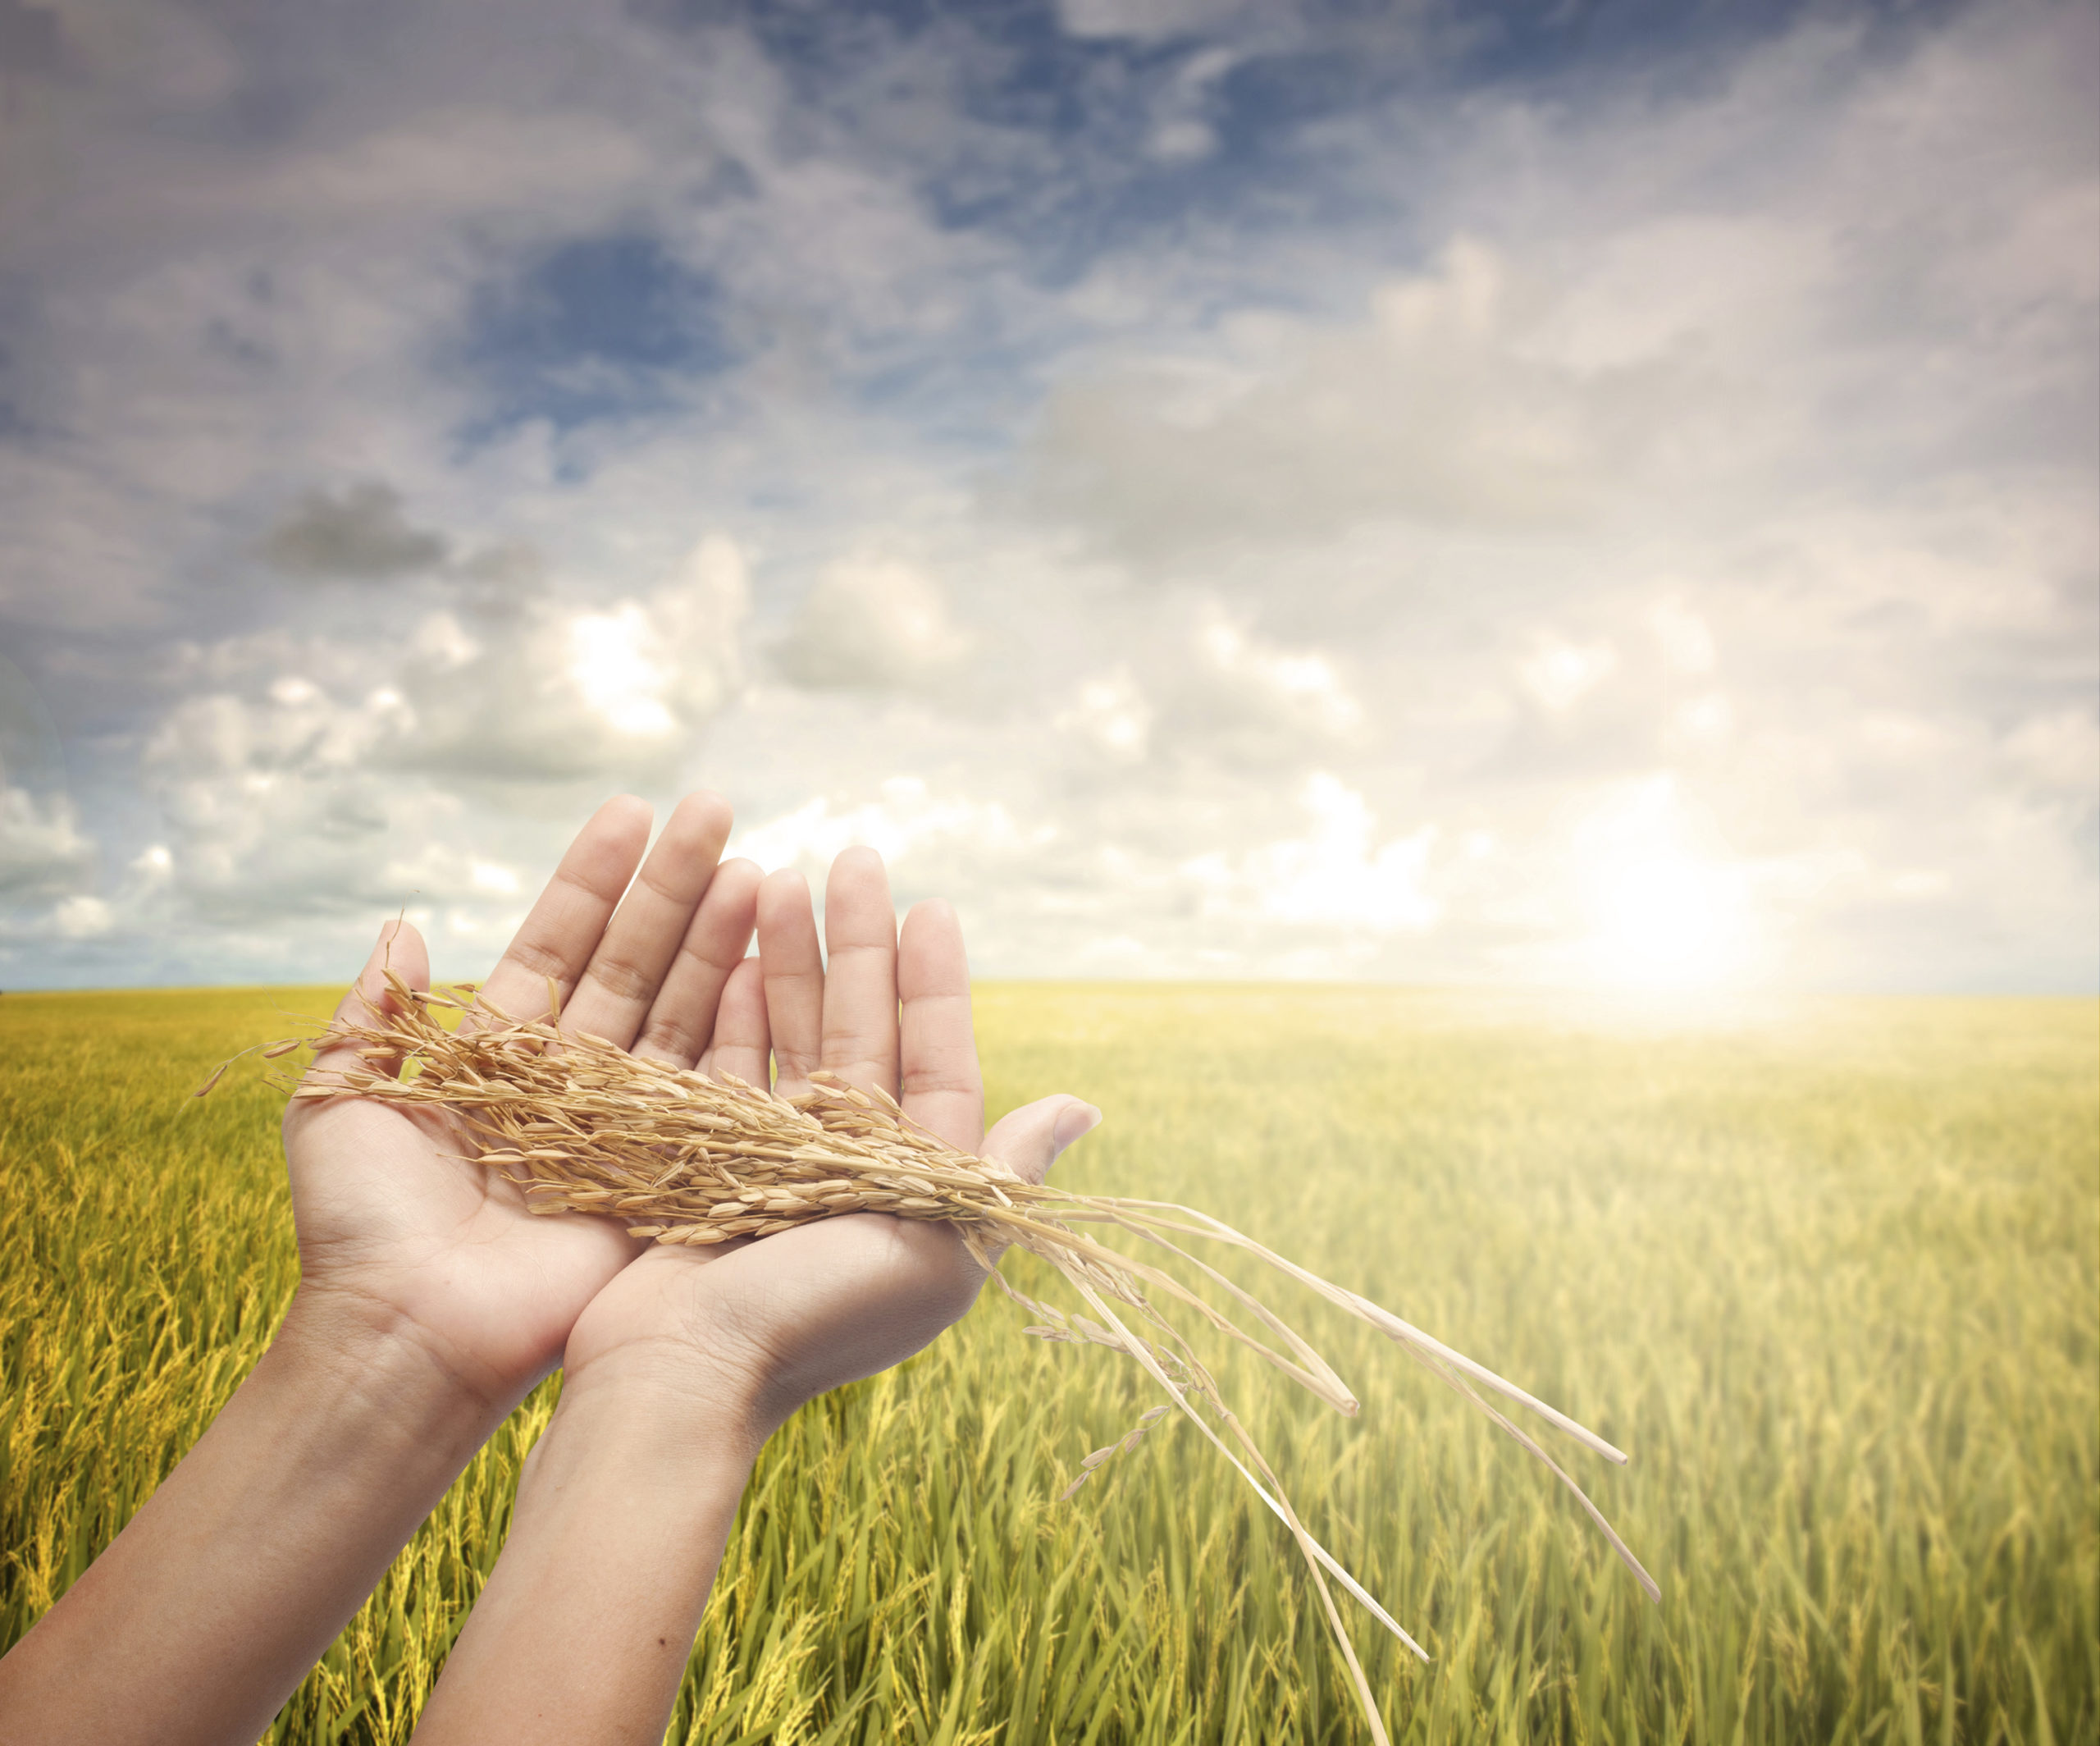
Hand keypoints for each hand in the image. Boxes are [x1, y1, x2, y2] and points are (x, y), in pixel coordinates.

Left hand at [283, 791, 762, 1413]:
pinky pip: (708, 1082)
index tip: (632, 811)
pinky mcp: (665, 1170)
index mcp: (500, 1058)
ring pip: (679, 1009)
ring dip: (716, 936)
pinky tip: (765, 957)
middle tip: (716, 810)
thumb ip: (373, 1014)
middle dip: (673, 887)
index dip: (593, 880)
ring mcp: (624, 1124)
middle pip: (633, 964)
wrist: (410, 1330)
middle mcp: (571, 1080)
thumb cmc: (360, 1226)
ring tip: (753, 864)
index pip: (557, 946)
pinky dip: (736, 1019)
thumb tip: (402, 923)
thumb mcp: (337, 1099)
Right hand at [559, 845, 1100, 1445]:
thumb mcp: (936, 1246)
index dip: (934, 983)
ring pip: (794, 1036)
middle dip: (858, 944)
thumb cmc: (817, 1317)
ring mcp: (774, 1162)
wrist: (683, 1378)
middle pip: (862, 1032)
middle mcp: (850, 1170)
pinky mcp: (705, 1160)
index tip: (931, 905)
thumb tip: (1085, 1106)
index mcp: (916, 1189)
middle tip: (854, 858)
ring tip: (784, 875)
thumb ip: (1002, 1171)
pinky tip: (741, 947)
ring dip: (794, 958)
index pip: (936, 1060)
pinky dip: (737, 1006)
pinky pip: (728, 1064)